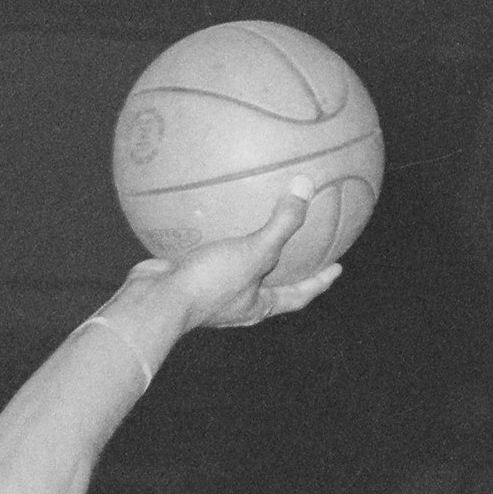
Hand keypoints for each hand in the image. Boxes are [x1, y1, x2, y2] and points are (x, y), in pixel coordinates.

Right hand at [120, 181, 344, 332]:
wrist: (156, 301)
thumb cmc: (210, 284)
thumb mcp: (254, 252)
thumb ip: (282, 223)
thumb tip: (306, 187)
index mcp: (257, 306)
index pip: (298, 296)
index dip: (319, 283)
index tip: (336, 268)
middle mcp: (236, 302)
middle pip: (270, 285)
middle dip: (284, 268)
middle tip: (301, 247)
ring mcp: (210, 290)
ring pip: (237, 267)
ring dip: (246, 249)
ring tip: (255, 224)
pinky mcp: (188, 276)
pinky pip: (206, 251)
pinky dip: (211, 235)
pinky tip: (209, 211)